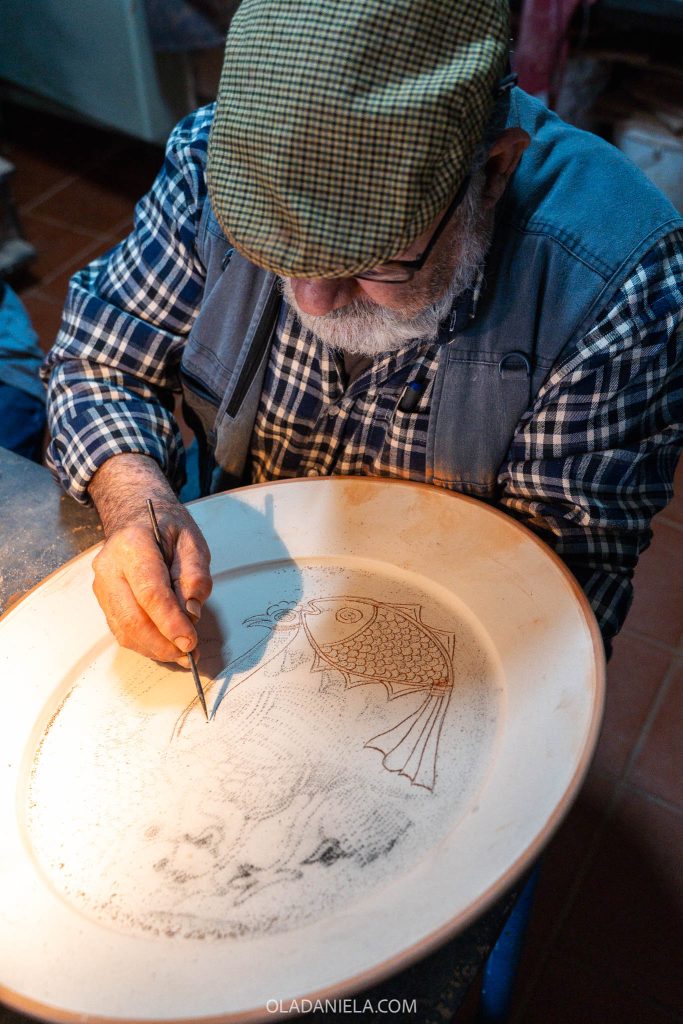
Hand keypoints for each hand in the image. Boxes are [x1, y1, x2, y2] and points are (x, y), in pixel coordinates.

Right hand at [89, 454, 211, 662]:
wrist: (135, 515)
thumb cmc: (165, 526)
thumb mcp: (192, 540)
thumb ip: (195, 575)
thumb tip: (191, 612)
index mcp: (133, 545)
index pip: (150, 593)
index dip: (170, 623)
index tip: (190, 642)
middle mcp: (110, 567)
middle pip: (133, 618)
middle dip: (163, 643)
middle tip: (191, 653)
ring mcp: (102, 586)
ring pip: (124, 630)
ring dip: (155, 648)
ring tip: (183, 653)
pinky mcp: (104, 600)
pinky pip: (121, 630)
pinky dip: (145, 643)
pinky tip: (165, 644)